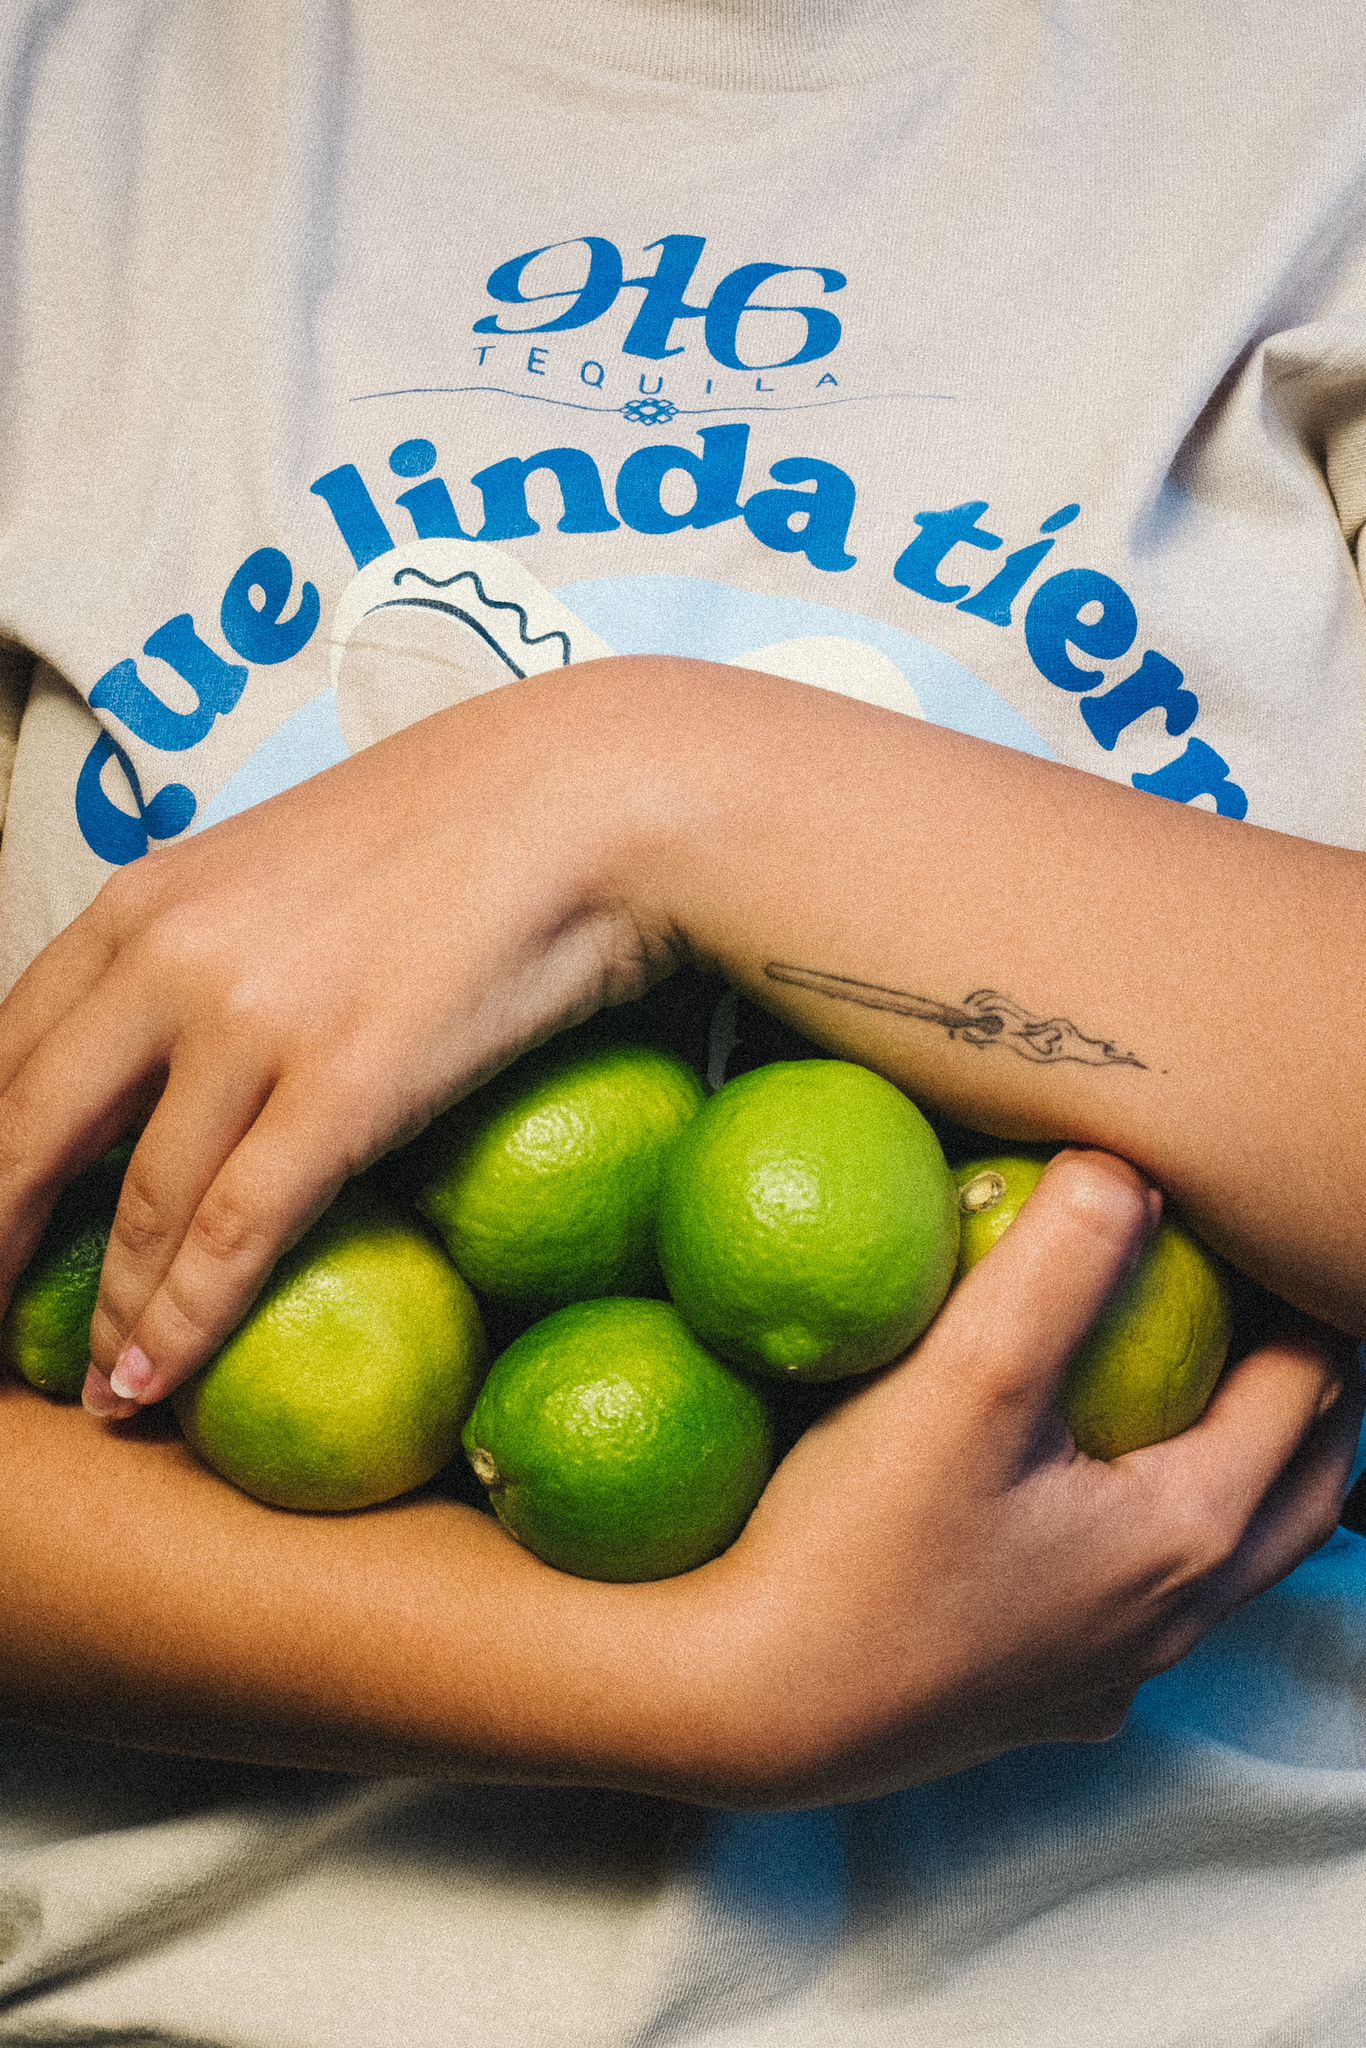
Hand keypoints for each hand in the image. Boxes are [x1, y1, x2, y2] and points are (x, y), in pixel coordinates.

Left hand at [0, 663, 661, 1412]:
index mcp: (142, 899)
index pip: (2, 1051)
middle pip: (23, 1134)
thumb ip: (201, 946)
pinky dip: (179, 1325)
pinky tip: (150, 1383)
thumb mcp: (279, 869)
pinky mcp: (345, 1086)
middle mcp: (168, 959)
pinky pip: (233, 1233)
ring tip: (95, 1392)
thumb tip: (170, 1047)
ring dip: (101, 1319)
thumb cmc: (451, 831)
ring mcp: (252, 1024)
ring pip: (133, 1205)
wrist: (584, 798)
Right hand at [686, 1150, 1361, 1807]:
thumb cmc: (857, 1546)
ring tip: (1199, 1393)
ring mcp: (1107, 1673)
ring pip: (1226, 1563)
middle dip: (1306, 1391)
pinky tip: (1085, 1511)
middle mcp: (1172, 1619)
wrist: (747, 1708)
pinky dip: (1149, 1544)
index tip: (1270, 1235)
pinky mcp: (1039, 1703)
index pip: (1305, 1393)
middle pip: (1300, 1489)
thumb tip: (1130, 1165)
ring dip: (1240, 1472)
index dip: (1306, 1305)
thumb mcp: (968, 1376)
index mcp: (1187, 1536)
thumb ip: (1061, 1259)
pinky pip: (1135, 1613)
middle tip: (1271, 1306)